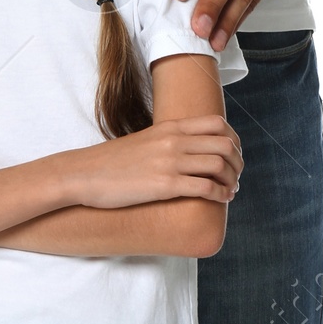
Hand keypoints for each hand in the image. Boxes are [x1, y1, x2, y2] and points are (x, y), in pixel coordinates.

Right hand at [67, 115, 242, 209]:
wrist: (85, 174)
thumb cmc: (113, 161)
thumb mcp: (146, 141)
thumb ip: (169, 141)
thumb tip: (189, 151)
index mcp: (169, 127)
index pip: (217, 124)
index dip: (234, 139)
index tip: (234, 154)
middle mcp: (173, 141)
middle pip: (224, 144)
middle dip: (238, 162)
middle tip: (236, 175)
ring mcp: (170, 162)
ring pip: (219, 165)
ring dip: (232, 179)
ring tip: (231, 189)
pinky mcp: (165, 185)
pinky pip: (206, 187)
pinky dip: (221, 194)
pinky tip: (222, 199)